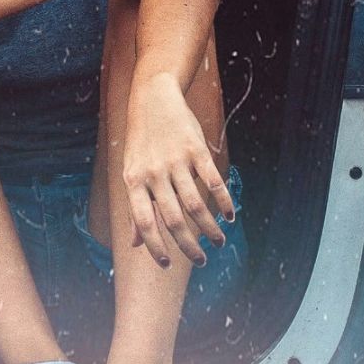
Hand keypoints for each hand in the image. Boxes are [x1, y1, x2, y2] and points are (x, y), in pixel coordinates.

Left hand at [122, 76, 235, 268]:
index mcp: (134, 181)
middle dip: (188, 245)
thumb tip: (135, 243)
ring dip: (209, 228)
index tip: (166, 265)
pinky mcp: (196, 150)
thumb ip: (135, 208)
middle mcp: (154, 173)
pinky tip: (230, 216)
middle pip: (173, 219)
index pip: (144, 222)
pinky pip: (213, 181)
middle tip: (200, 260)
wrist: (153, 99)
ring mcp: (176, 161)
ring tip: (219, 242)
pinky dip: (224, 201)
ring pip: (195, 204)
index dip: (154, 246)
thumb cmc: (141, 142)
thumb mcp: (132, 172)